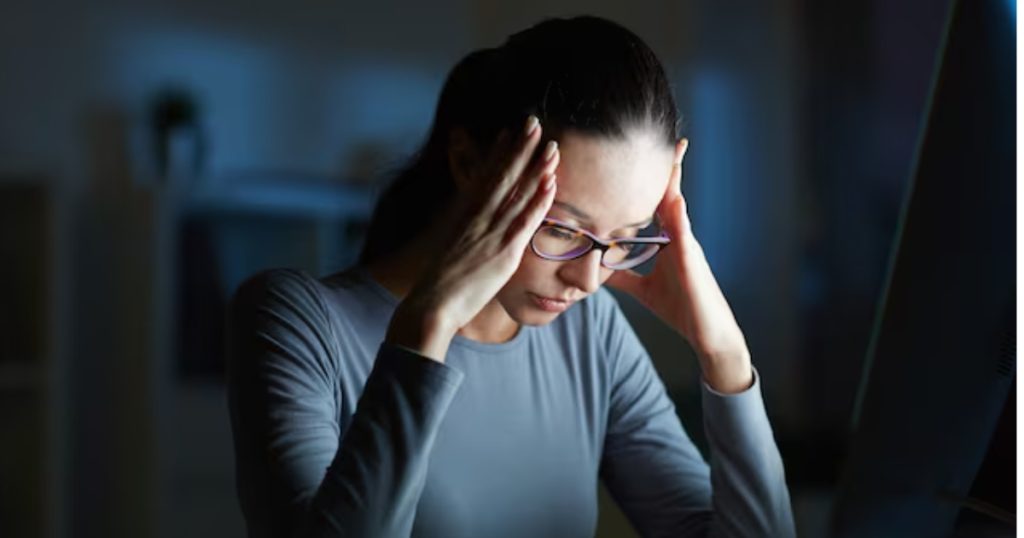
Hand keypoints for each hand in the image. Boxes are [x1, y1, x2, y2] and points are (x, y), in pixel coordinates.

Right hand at [388, 116, 560, 361]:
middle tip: (533, 122)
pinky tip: (551, 182)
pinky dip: (539, 200)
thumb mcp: (449, 250)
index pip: (484, 177)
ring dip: (535, 167)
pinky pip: (525, 220)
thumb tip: (469, 232)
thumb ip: (464, 236)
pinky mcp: (503, 252)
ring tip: (551, 144)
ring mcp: (490, 233)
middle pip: (502, 175)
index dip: (498, 153)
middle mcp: (476, 218)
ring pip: (517, 192)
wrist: (431, 305)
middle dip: (519, 147)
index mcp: (463, 216)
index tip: (509, 131)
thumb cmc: (439, 285)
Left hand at [605, 139, 752, 391]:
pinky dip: (679, 216)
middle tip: (668, 134)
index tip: (641, 152)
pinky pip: (685, 235)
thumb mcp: (642, 289)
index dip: (650, 179)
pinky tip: (675, 200)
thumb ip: (622, 275)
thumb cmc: (680, 308)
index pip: (657, 202)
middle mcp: (680, 236)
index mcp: (668, 239)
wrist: (707, 333)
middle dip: (670, 165)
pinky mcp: (693, 262)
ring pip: (679, 206)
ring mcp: (688, 246)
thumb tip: (596, 267)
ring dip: (674, 180)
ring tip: (672, 152)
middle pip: (671, 193)